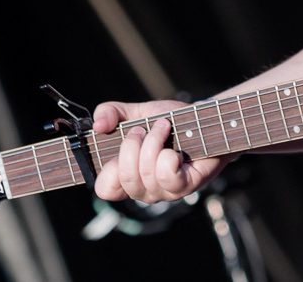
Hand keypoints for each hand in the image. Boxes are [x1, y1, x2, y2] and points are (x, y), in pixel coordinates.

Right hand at [92, 99, 233, 202]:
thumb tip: (97, 125)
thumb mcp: (137, 112)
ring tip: (163, 128)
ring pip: (147, 174)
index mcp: (126, 177)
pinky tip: (176, 148)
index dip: (108, 168)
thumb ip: (111, 113)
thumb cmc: (171, 121)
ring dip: (154, 142)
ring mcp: (164, 192)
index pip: (105, 189)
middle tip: (144, 129)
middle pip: (126, 177)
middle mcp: (144, 190)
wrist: (205, 120)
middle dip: (133, 144)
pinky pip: (167, 176)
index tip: (120, 143)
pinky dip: (168, 155)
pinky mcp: (185, 187)